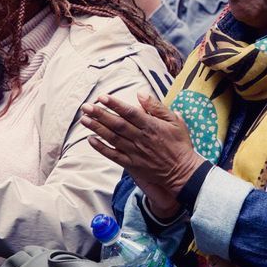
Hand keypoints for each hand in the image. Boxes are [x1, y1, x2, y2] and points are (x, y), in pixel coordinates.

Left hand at [81, 93, 204, 220]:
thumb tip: (140, 94)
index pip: (129, 112)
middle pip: (117, 124)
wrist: (183, 172)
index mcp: (151, 126)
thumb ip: (157, 107)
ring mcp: (135, 152)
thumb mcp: (175, 121)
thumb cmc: (180, 145)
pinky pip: (113, 155)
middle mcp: (141, 138)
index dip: (115, 104)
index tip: (102, 97)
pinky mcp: (132, 164)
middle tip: (86, 107)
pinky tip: (90, 140)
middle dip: (100, 114)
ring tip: (84, 119)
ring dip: (97, 128)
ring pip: (112, 138)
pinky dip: (101, 148)